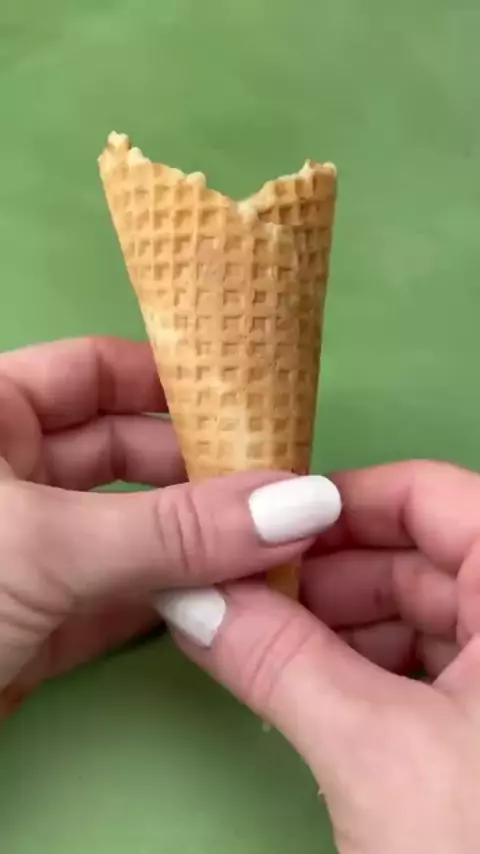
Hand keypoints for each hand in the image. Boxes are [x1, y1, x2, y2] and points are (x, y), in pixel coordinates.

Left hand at [0, 337, 339, 716]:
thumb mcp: (47, 544)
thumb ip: (173, 528)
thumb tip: (300, 504)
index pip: (95, 371)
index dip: (172, 384)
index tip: (255, 412)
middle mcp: (12, 474)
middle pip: (124, 452)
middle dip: (202, 473)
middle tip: (284, 496)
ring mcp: (28, 551)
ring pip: (130, 531)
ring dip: (197, 546)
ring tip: (279, 550)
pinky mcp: (38, 624)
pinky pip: (119, 597)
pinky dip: (171, 603)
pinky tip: (232, 605)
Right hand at [159, 461, 479, 853]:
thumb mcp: (376, 752)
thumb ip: (277, 662)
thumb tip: (193, 603)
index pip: (430, 494)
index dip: (341, 503)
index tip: (263, 530)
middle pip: (417, 556)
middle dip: (323, 575)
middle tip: (242, 598)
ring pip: (417, 617)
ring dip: (336, 627)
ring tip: (263, 647)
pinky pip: (427, 670)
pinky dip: (364, 671)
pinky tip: (312, 691)